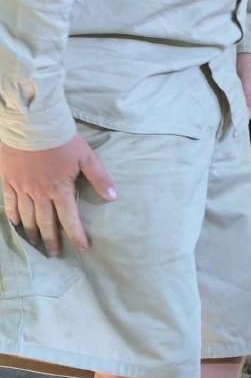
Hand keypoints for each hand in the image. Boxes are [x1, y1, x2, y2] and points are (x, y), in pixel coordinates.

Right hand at [0, 134, 115, 256]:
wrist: (30, 123)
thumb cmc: (61, 139)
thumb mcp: (86, 157)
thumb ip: (100, 178)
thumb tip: (114, 197)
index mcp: (60, 189)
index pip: (70, 218)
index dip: (76, 235)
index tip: (82, 248)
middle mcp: (39, 193)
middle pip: (45, 222)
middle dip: (51, 239)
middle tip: (54, 254)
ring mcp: (21, 187)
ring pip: (26, 215)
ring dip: (32, 231)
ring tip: (36, 243)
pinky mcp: (8, 179)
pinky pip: (9, 201)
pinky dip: (12, 214)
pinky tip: (15, 224)